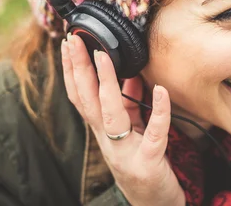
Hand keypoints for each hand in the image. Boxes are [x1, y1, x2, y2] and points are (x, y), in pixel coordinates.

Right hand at [61, 34, 184, 205]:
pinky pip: (154, 134)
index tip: (69, 44)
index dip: (72, 70)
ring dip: (107, 84)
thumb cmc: (142, 165)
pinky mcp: (149, 163)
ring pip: (111, 115)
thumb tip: (133, 74)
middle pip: (87, 101)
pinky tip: (161, 90)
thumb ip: (131, 104)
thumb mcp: (132, 131)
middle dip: (79, 69)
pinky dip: (159, 111)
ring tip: (106, 56)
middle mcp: (108, 141)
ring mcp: (126, 152)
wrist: (154, 205)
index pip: (81, 96)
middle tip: (74, 41)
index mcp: (102, 131)